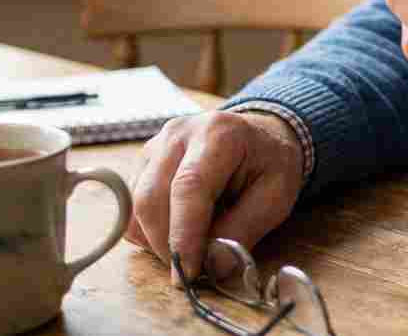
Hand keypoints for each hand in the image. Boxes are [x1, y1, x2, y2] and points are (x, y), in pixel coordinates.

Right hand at [124, 109, 305, 277]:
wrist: (259, 136)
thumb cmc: (269, 164)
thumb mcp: (276, 196)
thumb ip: (244, 230)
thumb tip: (212, 267)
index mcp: (219, 135)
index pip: (188, 187)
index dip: (184, 235)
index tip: (188, 272)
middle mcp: (179, 134)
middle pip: (151, 197)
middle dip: (165, 244)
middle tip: (191, 270)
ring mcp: (156, 145)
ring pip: (136, 204)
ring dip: (155, 238)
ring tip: (190, 247)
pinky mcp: (144, 160)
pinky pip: (131, 205)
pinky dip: (147, 229)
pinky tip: (177, 231)